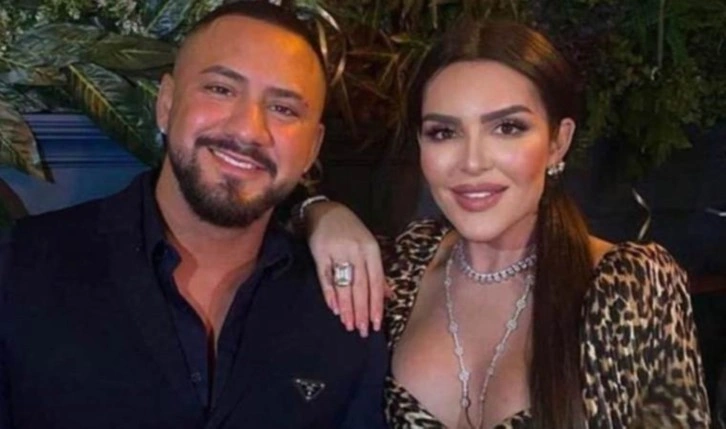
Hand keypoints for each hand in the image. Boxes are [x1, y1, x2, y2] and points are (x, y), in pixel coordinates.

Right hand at [305, 201, 391, 336]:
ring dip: (347, 307)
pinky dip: (330, 295)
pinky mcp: (320, 253)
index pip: (376, 281)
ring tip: (349, 325)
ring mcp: (337, 252)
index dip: (376, 304)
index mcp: (371, 249)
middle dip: (362, 310)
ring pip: (344, 285)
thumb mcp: (368, 247)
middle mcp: (356, 251)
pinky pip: (326, 278)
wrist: (324, 210)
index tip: (376, 324)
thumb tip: (389, 296)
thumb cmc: (350, 231)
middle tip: (362, 330)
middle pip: (360, 286)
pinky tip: (335, 309)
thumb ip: (378, 272)